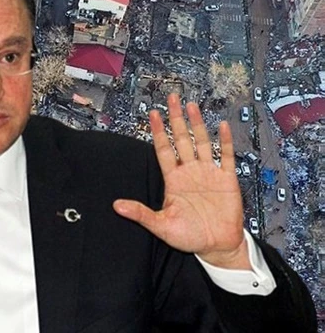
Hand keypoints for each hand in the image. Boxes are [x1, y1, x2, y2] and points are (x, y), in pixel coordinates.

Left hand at [113, 93, 249, 269]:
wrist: (216, 246)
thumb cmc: (189, 236)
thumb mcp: (161, 225)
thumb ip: (140, 213)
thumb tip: (116, 206)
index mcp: (173, 179)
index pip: (164, 149)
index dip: (158, 131)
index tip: (152, 113)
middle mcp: (190, 172)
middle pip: (181, 139)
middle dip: (176, 118)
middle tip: (172, 98)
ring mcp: (209, 173)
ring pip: (202, 142)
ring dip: (197, 124)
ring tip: (192, 105)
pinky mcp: (227, 179)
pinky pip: (226, 156)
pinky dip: (225, 141)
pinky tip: (222, 126)